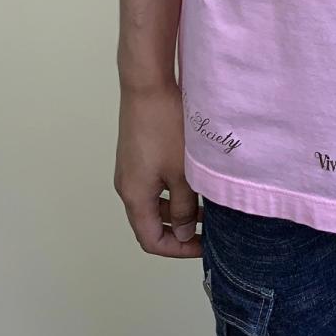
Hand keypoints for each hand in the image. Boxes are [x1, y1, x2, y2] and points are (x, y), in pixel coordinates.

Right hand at [114, 82, 201, 257]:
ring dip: (176, 208)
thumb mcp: (181, 173)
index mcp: (134, 197)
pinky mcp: (136, 152)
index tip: (204, 245)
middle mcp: (126, 186)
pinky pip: (152, 182)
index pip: (151, 240)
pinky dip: (171, 189)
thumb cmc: (165, 128)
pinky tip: (193, 179)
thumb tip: (181, 233)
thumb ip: (182, 207)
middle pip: (150, 222)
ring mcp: (130, 168)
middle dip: (179, 229)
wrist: (147, 86)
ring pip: (153, 201)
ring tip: (206, 204)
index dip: (178, 249)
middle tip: (209, 227)